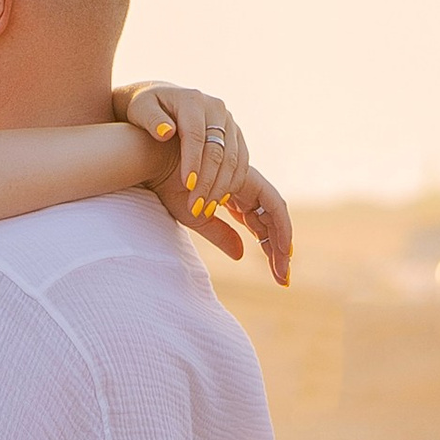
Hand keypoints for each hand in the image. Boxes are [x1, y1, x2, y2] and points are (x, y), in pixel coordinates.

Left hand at [121, 83, 248, 222]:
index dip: (194, 161)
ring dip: (222, 186)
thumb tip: (167, 132)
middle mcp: (216, 108)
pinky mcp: (235, 133)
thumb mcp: (140, 109)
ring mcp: (228, 121)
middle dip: (208, 181)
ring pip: (234, 157)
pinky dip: (233, 181)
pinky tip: (221, 200)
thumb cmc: (144, 108)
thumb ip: (151, 120)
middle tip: (195, 207)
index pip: (196, 134)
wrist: (162, 101)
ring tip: (206, 209)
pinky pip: (241, 160)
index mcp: (192, 100)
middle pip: (218, 149)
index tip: (187, 187)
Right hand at [167, 162, 293, 286]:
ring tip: (283, 268)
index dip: (269, 248)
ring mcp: (248, 180)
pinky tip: (281, 248)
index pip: (258, 224)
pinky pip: (272, 204)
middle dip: (279, 250)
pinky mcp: (249, 177)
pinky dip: (280, 225)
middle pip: (271, 221)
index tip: (276, 274)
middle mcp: (245, 187)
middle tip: (284, 279)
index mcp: (234, 196)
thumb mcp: (197, 219)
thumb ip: (220, 234)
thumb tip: (241, 255)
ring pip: (276, 214)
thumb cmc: (168, 186)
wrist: (155, 159)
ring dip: (281, 242)